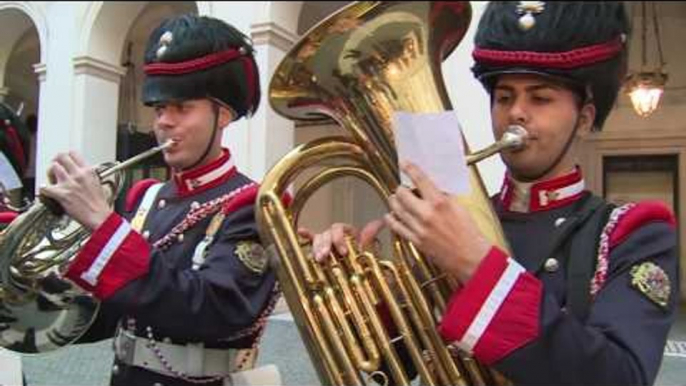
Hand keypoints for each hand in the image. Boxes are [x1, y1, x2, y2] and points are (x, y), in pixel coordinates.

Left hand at [40, 152, 111, 230]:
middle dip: (56, 161)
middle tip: (56, 167)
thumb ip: (88, 175)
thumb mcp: (98, 183)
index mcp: (88, 171)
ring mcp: (69, 184)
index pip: (74, 154)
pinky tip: (46, 190)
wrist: (99, 216)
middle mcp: (78, 175)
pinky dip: (44, 189)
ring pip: (53, 168)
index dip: (67, 156)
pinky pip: (46, 187)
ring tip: (52, 179)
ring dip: (50, 173)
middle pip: (61, 157)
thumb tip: (82, 172)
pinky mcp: (62, 194)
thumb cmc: (100, 204)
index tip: (65, 160)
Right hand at [298, 219, 385, 261]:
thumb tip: (380, 222)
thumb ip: (371, 235)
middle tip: (325, 257)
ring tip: (318, 258)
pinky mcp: (320, 249)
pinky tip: (300, 232)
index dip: (339, 240)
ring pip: (318, 240)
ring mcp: (326, 241)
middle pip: (326, 234)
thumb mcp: (369, 245)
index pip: (339, 229)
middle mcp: (334, 234)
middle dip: (325, 245)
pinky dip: (306, 235)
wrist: (360, 265)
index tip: (343, 252)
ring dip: (317, 248)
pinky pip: (311, 240)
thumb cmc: (363, 253)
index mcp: (346, 231)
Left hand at [385, 161, 491, 282]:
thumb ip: (443, 196)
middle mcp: (427, 214)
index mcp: (440, 203)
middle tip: (402, 188)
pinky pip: (396, 227)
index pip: (420, 179)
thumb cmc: (469, 233)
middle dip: (400, 189)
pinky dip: (391, 219)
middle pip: (402, 194)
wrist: (471, 257)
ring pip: (396, 209)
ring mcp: (419, 228)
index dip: (410, 168)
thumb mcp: (459, 207)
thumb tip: (430, 187)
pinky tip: (391, 215)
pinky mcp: (416, 241)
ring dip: (394, 201)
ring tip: (395, 199)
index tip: (404, 163)